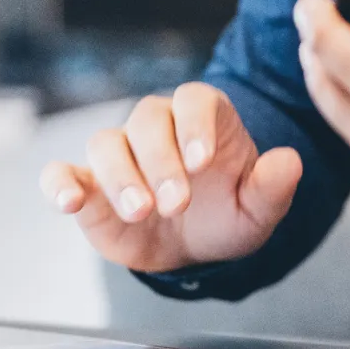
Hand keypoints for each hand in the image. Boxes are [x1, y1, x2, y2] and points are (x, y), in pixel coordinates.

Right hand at [40, 83, 302, 272]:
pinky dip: (59, 182)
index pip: (194, 100)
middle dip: (161, 162)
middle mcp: (157, 126)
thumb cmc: (227, 214)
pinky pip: (62, 172)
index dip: (195, 125)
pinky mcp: (87, 184)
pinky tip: (69, 200)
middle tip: (176, 203)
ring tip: (140, 210)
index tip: (203, 161)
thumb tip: (290, 161)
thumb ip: (272, 186)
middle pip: (147, 121)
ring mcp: (119, 153)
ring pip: (105, 143)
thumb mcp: (258, 209)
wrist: (194, 247)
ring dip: (119, 176)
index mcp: (202, 118)